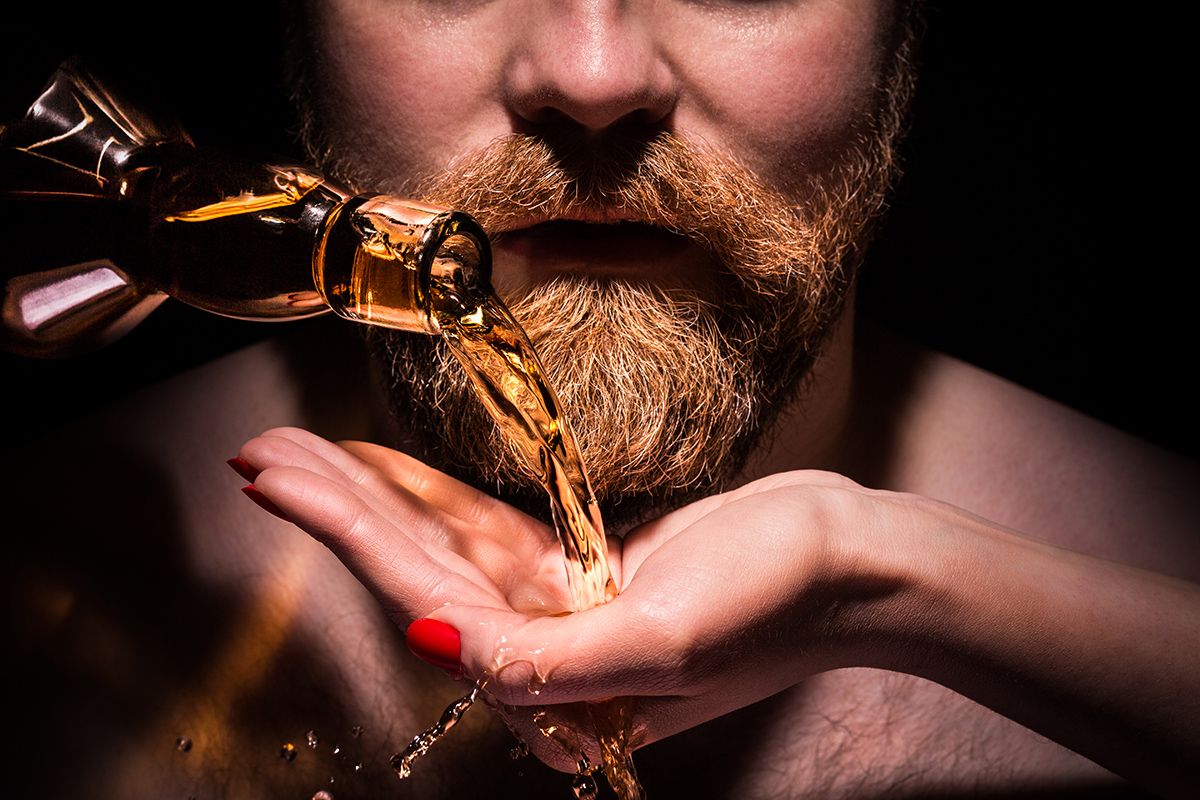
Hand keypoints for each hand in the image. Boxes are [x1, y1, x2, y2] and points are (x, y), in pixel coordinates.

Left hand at [236, 429, 1199, 793]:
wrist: (851, 568)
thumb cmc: (779, 601)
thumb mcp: (671, 641)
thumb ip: (552, 665)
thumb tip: (438, 646)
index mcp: (553, 689)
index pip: (424, 600)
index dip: (345, 535)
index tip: (277, 481)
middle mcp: (542, 654)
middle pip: (414, 568)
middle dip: (335, 508)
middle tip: (262, 453)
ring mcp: (557, 607)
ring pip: (441, 544)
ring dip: (371, 494)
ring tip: (298, 449)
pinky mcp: (580, 568)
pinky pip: (487, 528)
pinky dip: (434, 494)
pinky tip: (385, 464)